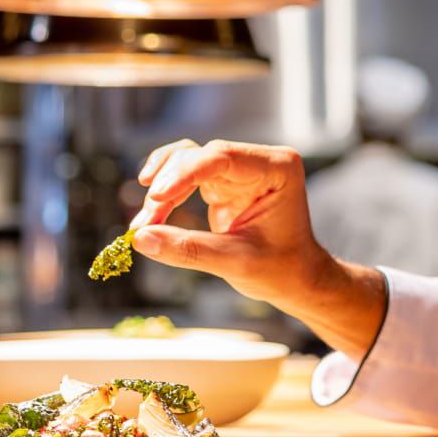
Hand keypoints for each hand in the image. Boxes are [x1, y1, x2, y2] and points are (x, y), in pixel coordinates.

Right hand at [129, 139, 384, 357]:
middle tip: (146, 223)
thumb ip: (189, 249)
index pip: (222, 157)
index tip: (156, 196)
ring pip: (187, 161)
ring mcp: (240, 170)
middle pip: (199, 156)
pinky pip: (186, 176)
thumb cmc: (281, 271)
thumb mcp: (236, 263)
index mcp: (277, 169)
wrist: (297, 279)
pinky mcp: (224, 182)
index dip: (184, 173)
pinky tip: (151, 216)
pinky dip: (168, 194)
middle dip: (168, 187)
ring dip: (162, 190)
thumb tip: (140, 239)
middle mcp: (258, 161)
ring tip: (144, 224)